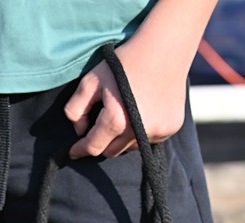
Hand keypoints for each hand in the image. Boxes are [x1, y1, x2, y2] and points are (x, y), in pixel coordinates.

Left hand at [64, 37, 186, 159]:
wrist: (166, 47)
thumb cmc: (126, 60)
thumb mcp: (92, 79)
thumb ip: (76, 107)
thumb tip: (79, 130)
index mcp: (117, 121)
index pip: (93, 147)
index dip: (80, 150)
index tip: (73, 153)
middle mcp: (138, 133)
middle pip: (112, 151)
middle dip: (102, 142)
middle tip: (99, 125)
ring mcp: (158, 132)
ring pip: (130, 147)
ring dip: (123, 137)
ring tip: (124, 114)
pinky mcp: (171, 128)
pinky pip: (149, 139)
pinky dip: (142, 131)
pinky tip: (143, 111)